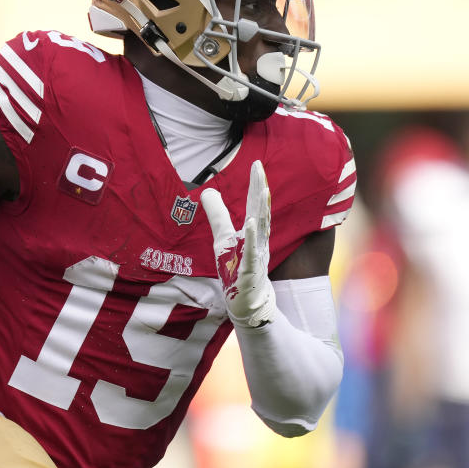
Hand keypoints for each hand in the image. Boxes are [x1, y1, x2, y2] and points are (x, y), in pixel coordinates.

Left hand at [200, 160, 275, 327]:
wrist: (248, 302)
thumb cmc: (236, 268)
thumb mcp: (223, 238)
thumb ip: (217, 215)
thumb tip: (206, 191)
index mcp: (254, 231)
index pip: (255, 205)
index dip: (255, 184)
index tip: (256, 164)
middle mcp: (259, 240)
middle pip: (262, 211)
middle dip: (260, 189)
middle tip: (260, 169)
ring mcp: (256, 255)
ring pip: (262, 230)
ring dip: (262, 209)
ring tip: (262, 189)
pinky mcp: (249, 271)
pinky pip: (251, 253)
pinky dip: (252, 238)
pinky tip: (251, 224)